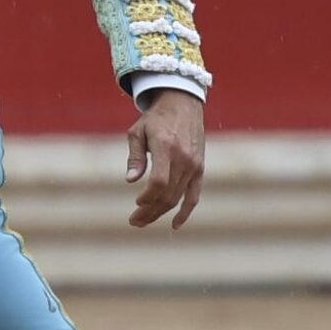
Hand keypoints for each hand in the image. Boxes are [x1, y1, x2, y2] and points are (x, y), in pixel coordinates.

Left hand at [124, 90, 204, 229]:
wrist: (183, 104)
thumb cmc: (155, 118)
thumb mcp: (138, 132)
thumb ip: (135, 156)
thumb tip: (131, 180)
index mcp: (166, 147)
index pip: (159, 181)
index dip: (148, 197)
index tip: (136, 203)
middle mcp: (183, 158)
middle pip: (167, 194)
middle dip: (150, 211)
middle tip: (134, 222)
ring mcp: (194, 165)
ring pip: (178, 197)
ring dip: (161, 213)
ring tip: (143, 221)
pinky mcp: (200, 169)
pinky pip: (194, 195)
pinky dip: (185, 212)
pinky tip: (175, 225)